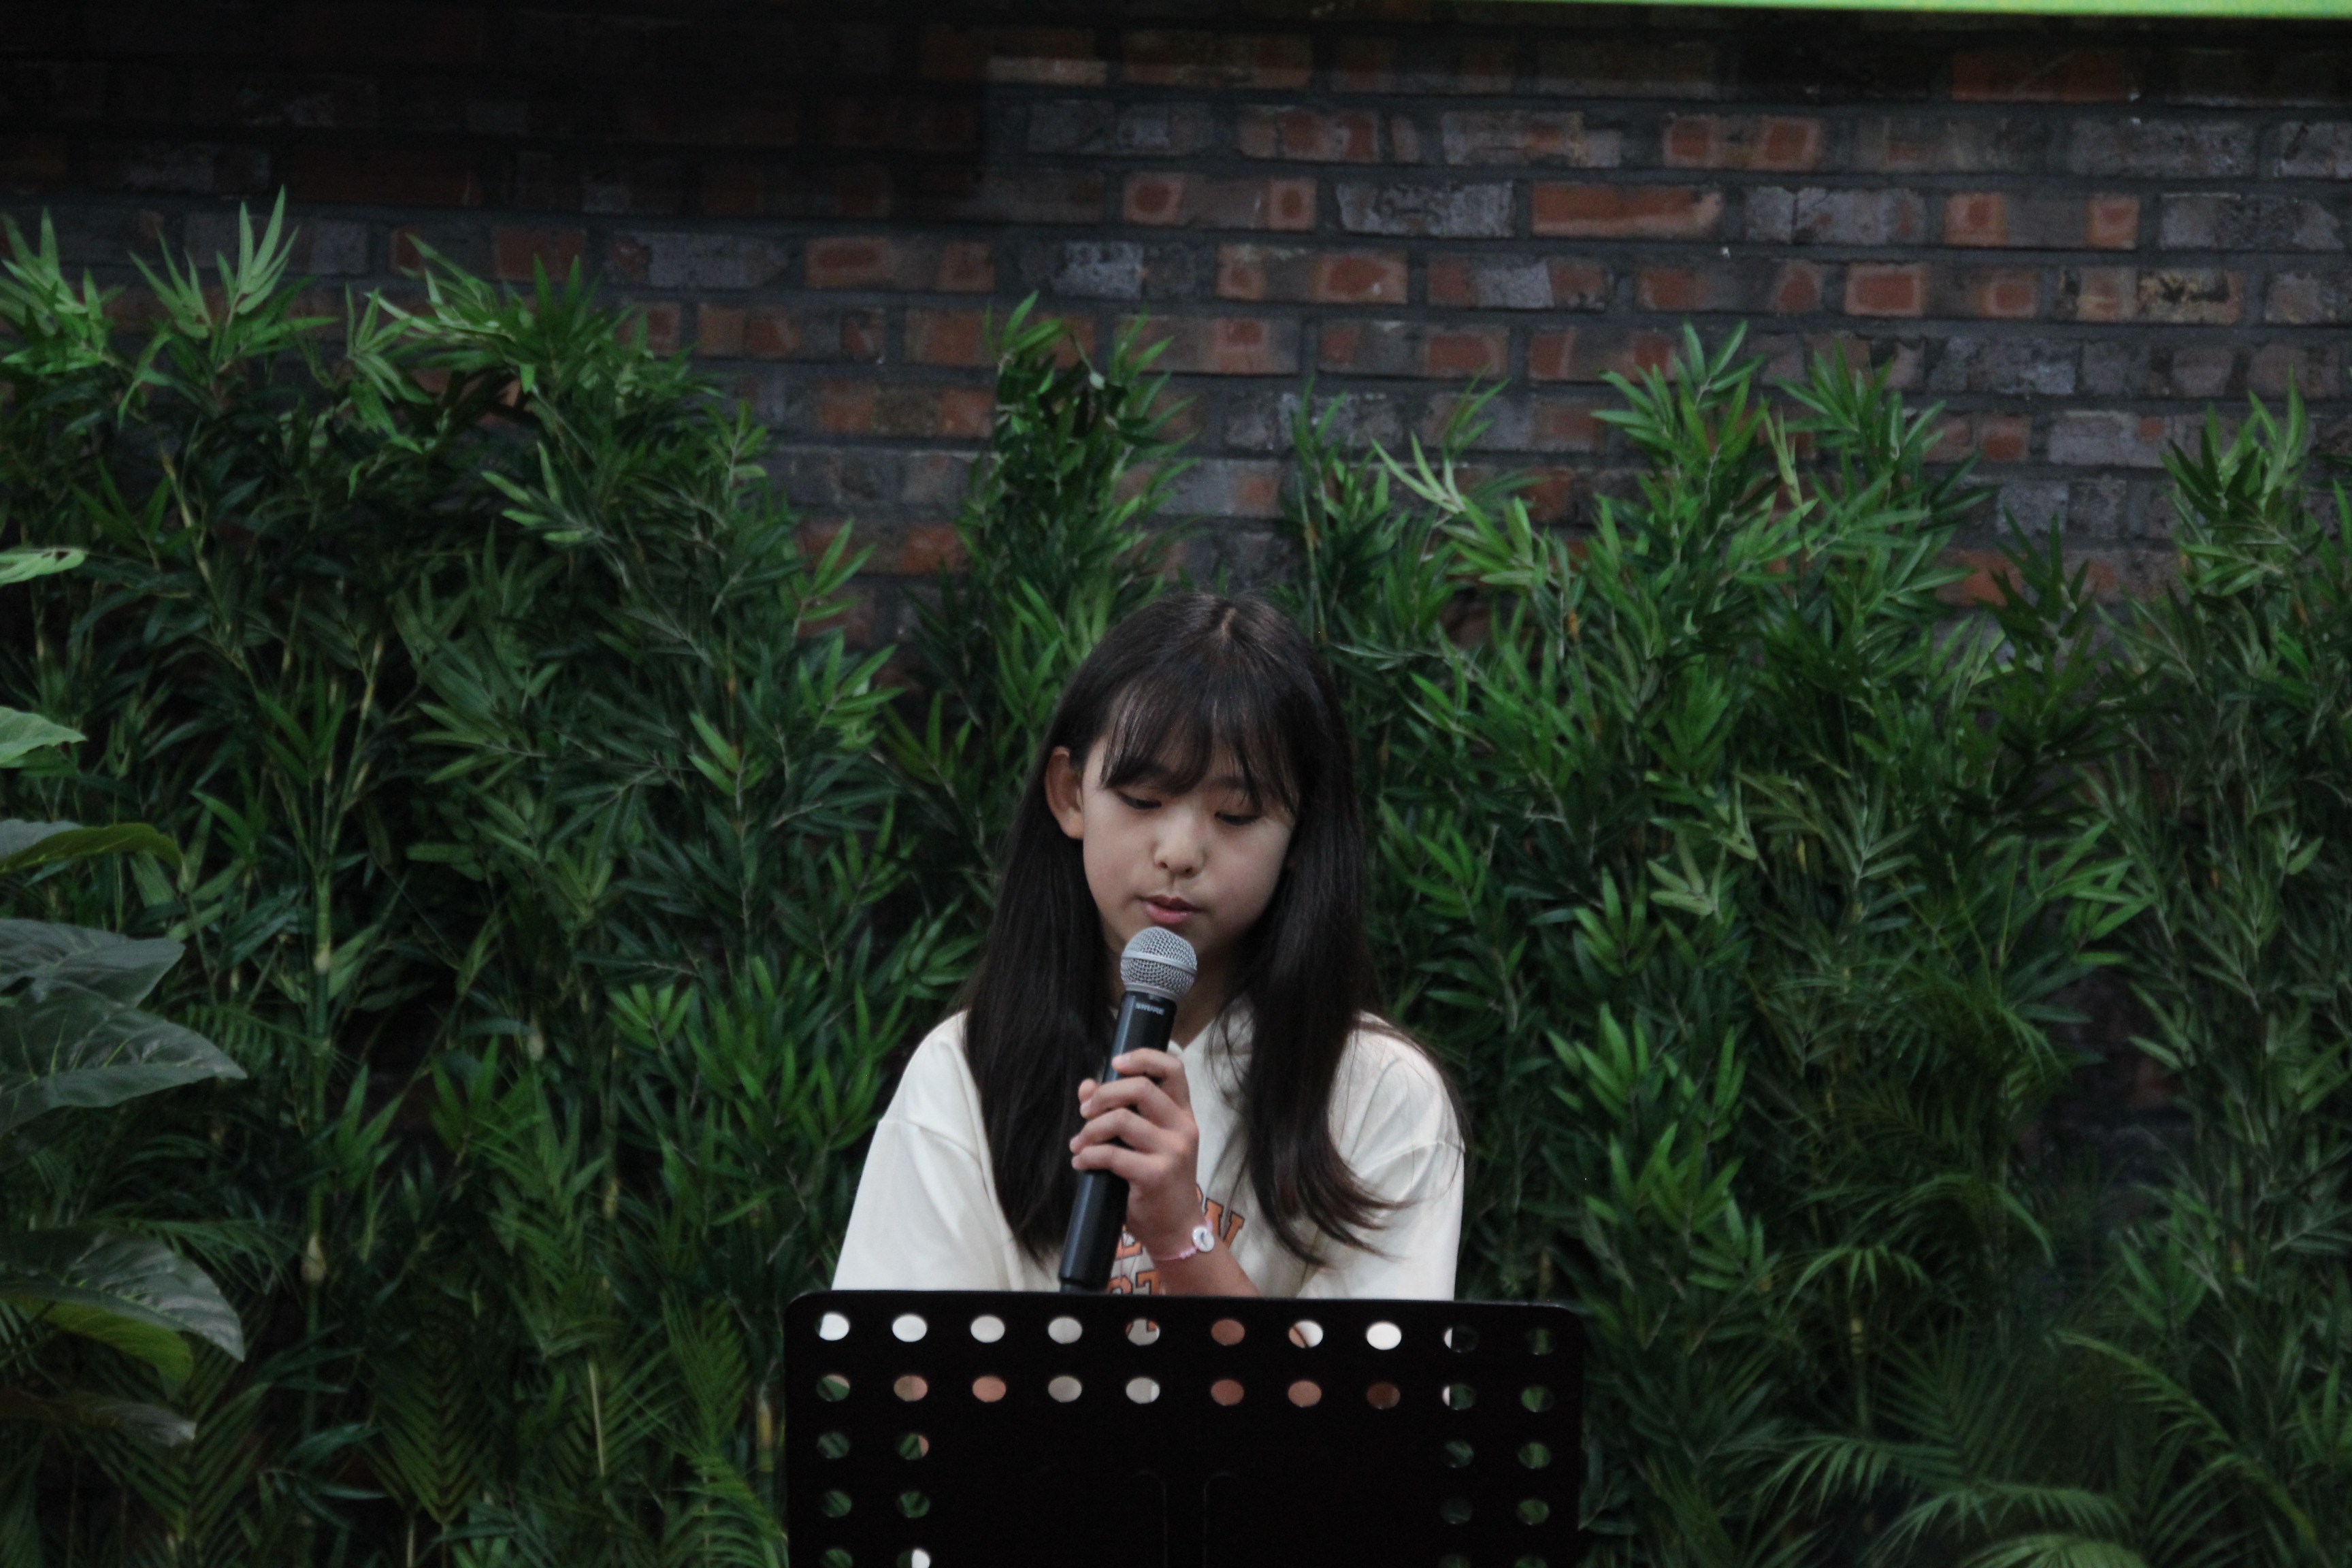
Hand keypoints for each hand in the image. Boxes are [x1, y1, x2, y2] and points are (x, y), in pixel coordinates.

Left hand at [1071, 1047, 1202, 1260]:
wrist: (1176, 1228)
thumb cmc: (1158, 1182)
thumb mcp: (1145, 1143)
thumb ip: (1119, 1111)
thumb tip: (1086, 1086)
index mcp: (1183, 1114)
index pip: (1173, 1069)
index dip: (1143, 1058)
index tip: (1115, 1063)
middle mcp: (1183, 1128)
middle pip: (1141, 1088)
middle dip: (1104, 1095)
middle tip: (1085, 1112)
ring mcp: (1172, 1151)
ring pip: (1121, 1119)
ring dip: (1090, 1129)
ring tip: (1079, 1144)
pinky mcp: (1156, 1175)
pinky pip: (1112, 1154)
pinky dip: (1088, 1155)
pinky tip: (1082, 1162)